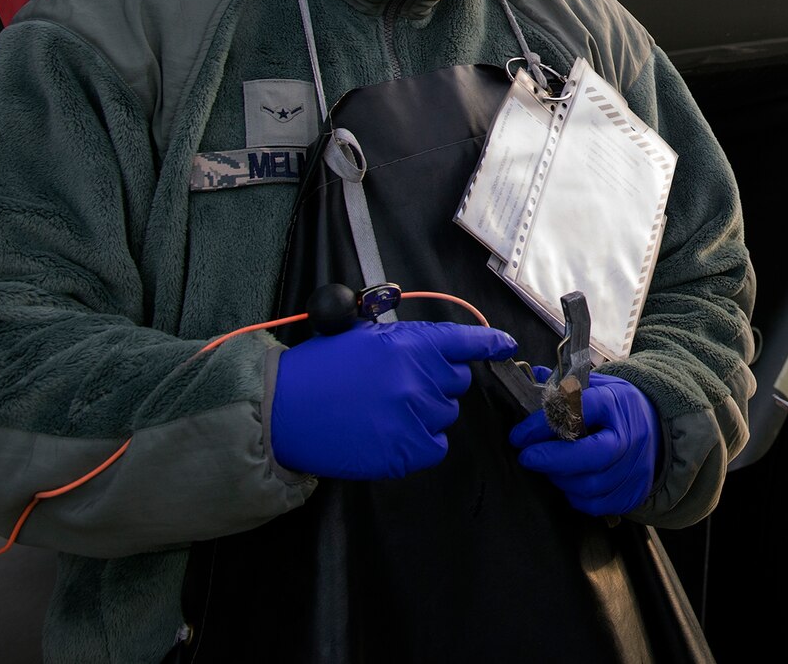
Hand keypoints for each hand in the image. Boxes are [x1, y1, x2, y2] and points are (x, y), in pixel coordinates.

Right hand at [270, 320, 516, 480]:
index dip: (490, 343)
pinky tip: (388, 434)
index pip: (466, 341)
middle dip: (436, 382)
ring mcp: (413, 418)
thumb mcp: (363, 336)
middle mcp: (419, 379)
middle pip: (457, 382)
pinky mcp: (404, 452)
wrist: (282, 411)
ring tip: (383, 411)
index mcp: (412, 344)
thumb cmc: (318, 370)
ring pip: (446, 415)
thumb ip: (408, 342)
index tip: (506, 345)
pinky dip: (419, 443)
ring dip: (425, 413)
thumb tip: (441, 349)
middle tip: (398, 385)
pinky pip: (435, 446)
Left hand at [509, 371, 659, 515]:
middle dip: (552, 459)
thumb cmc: (616, 408)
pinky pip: (596, 504)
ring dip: (559, 478)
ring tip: (548, 466)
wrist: (657, 428)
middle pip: (591, 455)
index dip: (544, 424)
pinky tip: (569, 481)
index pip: (579, 411)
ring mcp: (635, 467)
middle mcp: (631, 436)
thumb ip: (563, 387)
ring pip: (590, 485)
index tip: (519, 434)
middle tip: (527, 457)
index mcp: (617, 402)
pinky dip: (575, 495)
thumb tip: (532, 381)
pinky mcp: (633, 493)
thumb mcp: (595, 386)